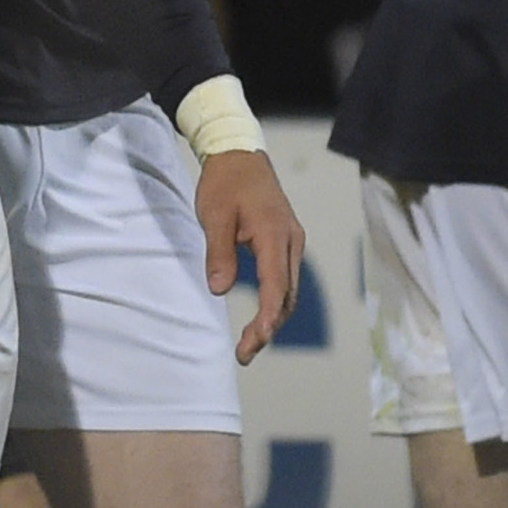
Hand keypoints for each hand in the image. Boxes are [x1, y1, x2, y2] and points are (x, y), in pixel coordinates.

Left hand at [198, 146, 304, 363]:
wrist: (240, 154)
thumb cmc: (225, 182)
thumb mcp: (214, 215)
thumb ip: (219, 252)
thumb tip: (221, 290)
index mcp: (274, 235)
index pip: (276, 286)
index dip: (267, 317)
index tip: (255, 340)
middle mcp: (292, 242)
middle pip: (287, 295)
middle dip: (269, 327)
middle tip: (245, 353)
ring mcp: (293, 243)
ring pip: (290, 290)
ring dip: (274, 318)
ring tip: (251, 343)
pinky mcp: (287, 242)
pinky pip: (286, 279)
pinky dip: (276, 302)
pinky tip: (261, 316)